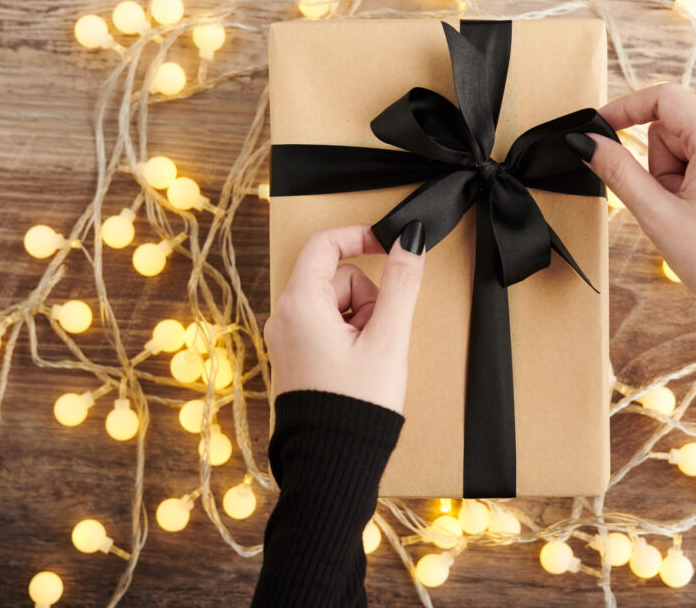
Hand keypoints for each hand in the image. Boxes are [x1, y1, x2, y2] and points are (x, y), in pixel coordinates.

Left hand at [263, 222, 425, 413]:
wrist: (334, 459)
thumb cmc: (356, 405)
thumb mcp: (388, 338)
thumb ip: (401, 282)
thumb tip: (410, 241)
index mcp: (300, 304)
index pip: (324, 243)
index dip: (360, 236)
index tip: (389, 245)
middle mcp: (285, 316)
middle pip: (335, 276)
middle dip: (366, 296)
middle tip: (379, 334)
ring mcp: (287, 336)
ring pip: (334, 301)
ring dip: (360, 318)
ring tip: (369, 355)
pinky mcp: (296, 354)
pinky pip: (326, 324)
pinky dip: (349, 334)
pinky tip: (358, 363)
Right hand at [567, 83, 695, 317]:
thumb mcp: (657, 215)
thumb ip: (618, 171)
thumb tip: (587, 142)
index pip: (665, 98)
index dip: (626, 108)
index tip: (601, 127)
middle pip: (676, 128)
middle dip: (660, 163)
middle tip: (669, 206)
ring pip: (694, 148)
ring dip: (678, 176)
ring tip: (690, 216)